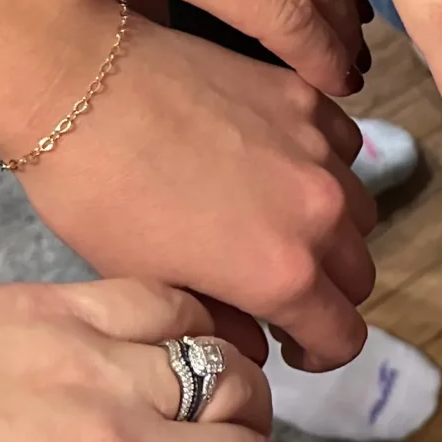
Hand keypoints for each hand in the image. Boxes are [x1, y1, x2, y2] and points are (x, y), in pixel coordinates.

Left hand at [2, 0, 377, 368]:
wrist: (82, 87)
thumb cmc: (101, 199)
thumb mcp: (153, 284)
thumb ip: (221, 323)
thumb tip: (253, 344)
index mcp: (285, 273)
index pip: (345, 336)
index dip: (320, 354)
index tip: (290, 346)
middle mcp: (322, 212)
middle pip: (359, 275)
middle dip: (327, 295)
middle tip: (279, 290)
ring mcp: (320, 148)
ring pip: (359, 211)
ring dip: (332, 230)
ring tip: (278, 222)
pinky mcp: (306, 96)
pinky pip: (344, 146)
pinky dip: (327, 167)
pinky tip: (280, 165)